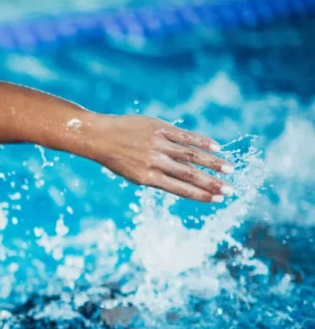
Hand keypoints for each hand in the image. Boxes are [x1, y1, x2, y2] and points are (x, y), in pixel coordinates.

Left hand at [85, 114, 232, 202]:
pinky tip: (216, 147)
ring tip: (229, 169)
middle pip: (189, 174)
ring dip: (212, 163)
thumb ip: (156, 177)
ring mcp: (158, 145)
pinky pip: (184, 136)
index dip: (200, 195)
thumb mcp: (133, 174)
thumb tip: (181, 180)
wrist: (98, 136)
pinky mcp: (159, 129)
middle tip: (230, 190)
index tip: (217, 200)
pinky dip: (201, 142)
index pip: (180, 189)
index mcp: (147, 178)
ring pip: (191, 155)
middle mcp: (155, 162)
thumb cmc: (116, 158)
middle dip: (211, 184)